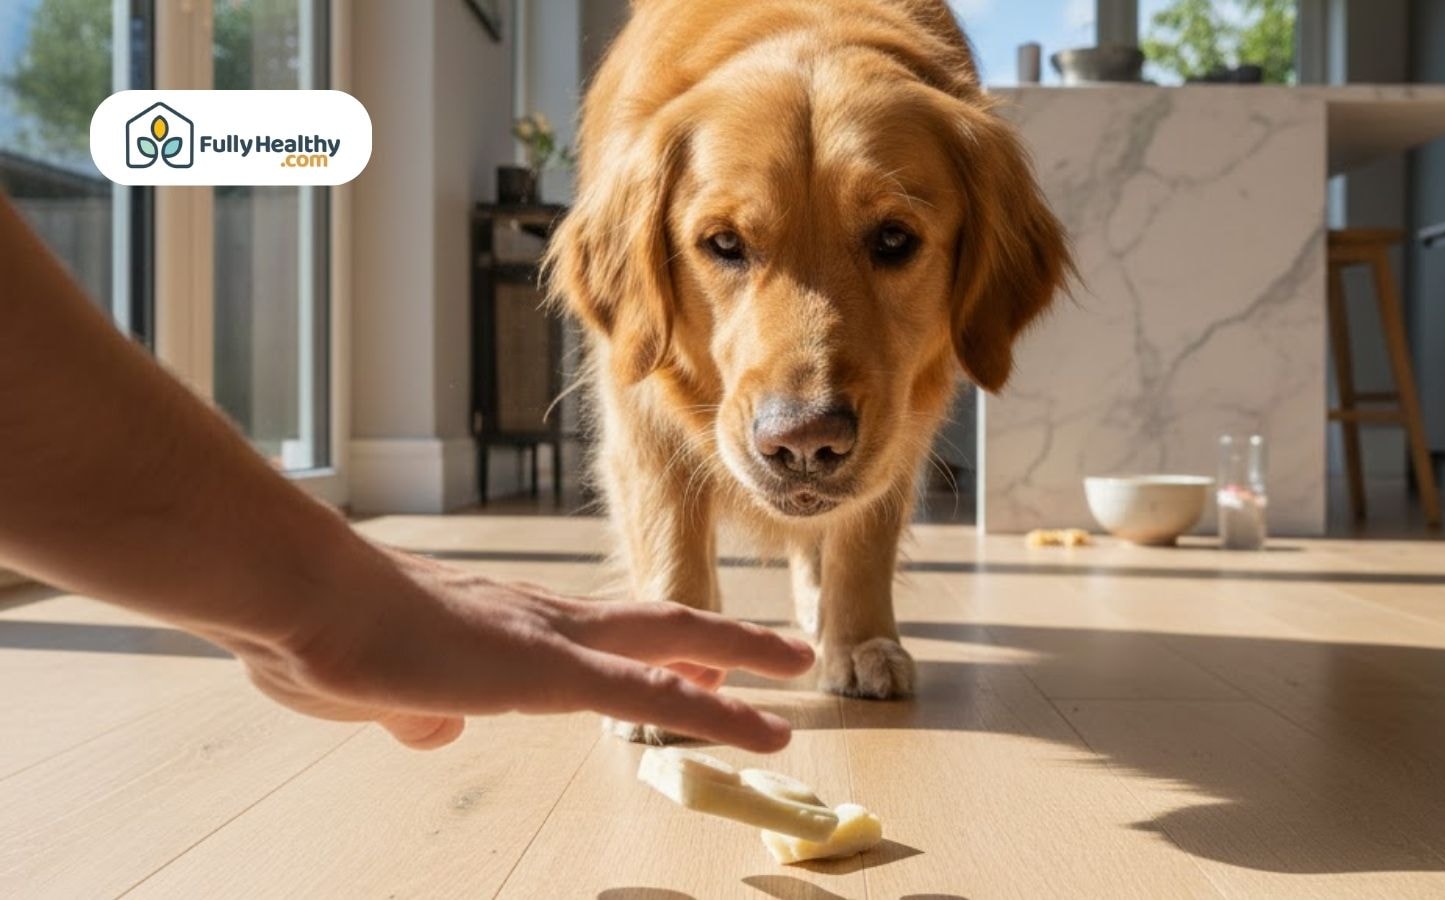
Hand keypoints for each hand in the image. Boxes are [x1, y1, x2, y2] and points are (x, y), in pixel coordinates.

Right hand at [214, 545, 813, 751]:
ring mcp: (551, 640)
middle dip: (724, 641)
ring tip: (798, 667)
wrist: (300, 598)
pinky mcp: (545, 670)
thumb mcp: (377, 690)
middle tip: (784, 652)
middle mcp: (545, 620)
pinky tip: (758, 723)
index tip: (706, 662)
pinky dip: (710, 709)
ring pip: (670, 644)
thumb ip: (418, 708)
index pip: (605, 636)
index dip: (659, 650)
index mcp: (509, 626)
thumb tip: (433, 729)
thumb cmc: (324, 635)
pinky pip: (646, 692)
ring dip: (740, 658)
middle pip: (658, 624)